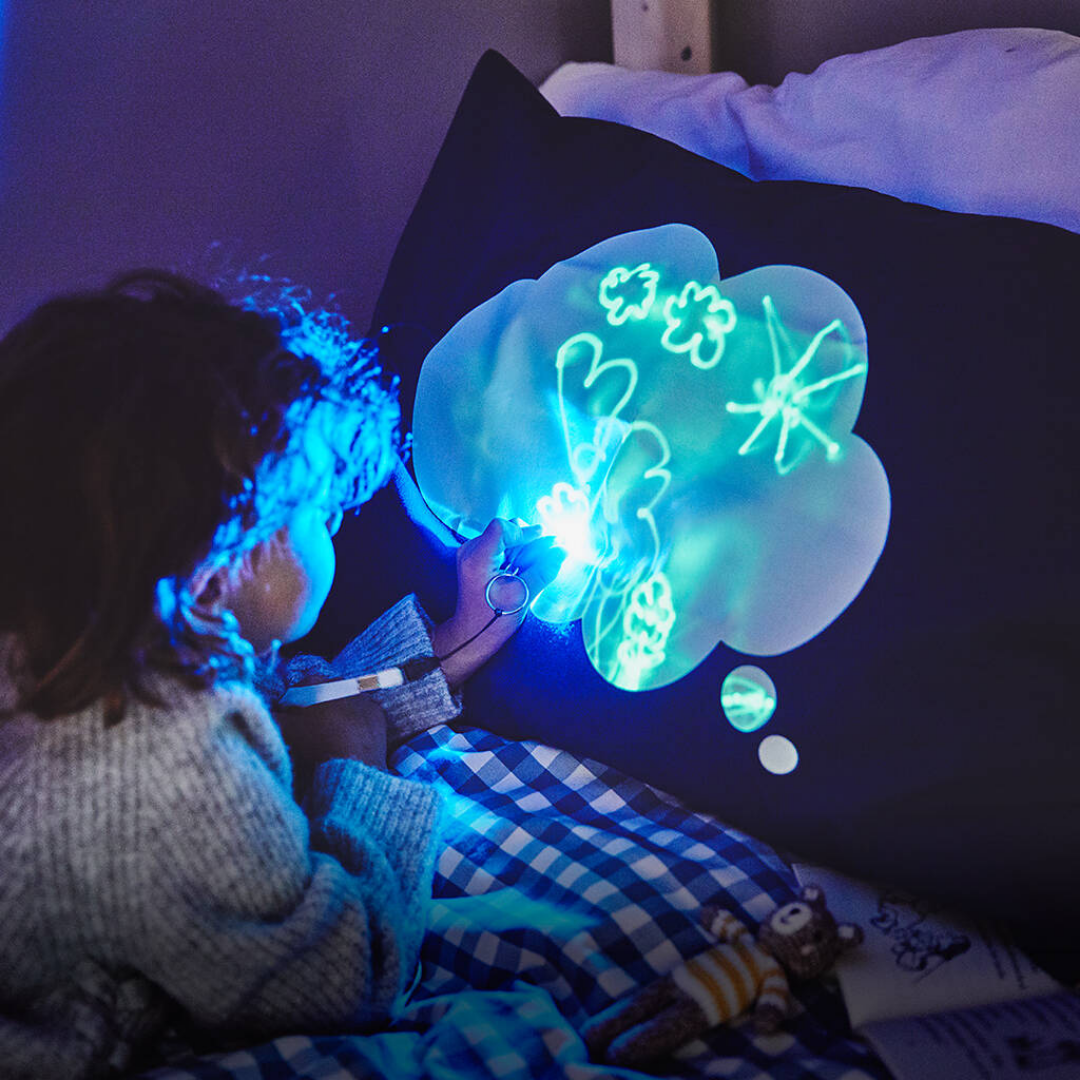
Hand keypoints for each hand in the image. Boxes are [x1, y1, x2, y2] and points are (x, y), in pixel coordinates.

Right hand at [276, 693, 388, 793]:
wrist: (353, 761)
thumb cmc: (315, 741)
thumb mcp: (284, 729)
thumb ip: (269, 717)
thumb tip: (259, 712)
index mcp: (314, 682)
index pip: (294, 694)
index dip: (288, 711)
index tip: (290, 727)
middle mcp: (340, 683)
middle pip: (319, 697)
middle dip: (312, 712)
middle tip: (308, 734)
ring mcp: (362, 697)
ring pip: (341, 705)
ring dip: (334, 717)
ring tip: (329, 739)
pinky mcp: (376, 713)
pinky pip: (361, 717)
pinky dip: (355, 726)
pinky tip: (348, 741)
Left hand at [432, 519, 564, 689]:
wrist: (472, 634)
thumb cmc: (493, 620)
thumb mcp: (522, 596)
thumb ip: (543, 571)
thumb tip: (563, 551)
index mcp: (478, 560)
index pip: (502, 528)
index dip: (526, 531)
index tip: (544, 537)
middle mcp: (470, 552)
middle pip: (505, 530)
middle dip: (528, 541)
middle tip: (546, 555)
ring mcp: (471, 554)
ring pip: (505, 538)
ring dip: (523, 548)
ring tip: (533, 568)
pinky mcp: (476, 559)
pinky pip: (500, 547)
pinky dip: (515, 555)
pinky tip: (524, 570)